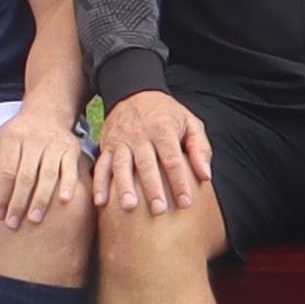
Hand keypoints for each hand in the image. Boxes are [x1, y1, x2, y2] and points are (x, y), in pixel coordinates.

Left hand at [0, 108, 90, 237]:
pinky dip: (68, 185)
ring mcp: (54, 143)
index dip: (2, 195)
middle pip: (25, 176)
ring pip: (48, 175)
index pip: (6, 172)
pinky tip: (64, 202)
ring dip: (41, 199)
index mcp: (12, 138)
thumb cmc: (16, 134)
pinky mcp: (72, 147)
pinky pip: (70, 169)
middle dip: (18, 202)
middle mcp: (33, 139)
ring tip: (34, 220)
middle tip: (13, 224)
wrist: (46, 112)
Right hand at [94, 92, 214, 216]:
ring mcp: (121, 140)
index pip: (173, 159)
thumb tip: (205, 175)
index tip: (185, 203)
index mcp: (163, 129)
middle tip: (159, 211)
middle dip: (152, 188)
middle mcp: (140, 135)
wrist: (134, 93)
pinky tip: (100, 201)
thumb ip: (200, 148)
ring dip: (124, 187)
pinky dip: (99, 183)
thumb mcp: (190, 122)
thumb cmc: (167, 114)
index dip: (180, 181)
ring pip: (121, 165)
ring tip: (129, 207)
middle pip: (147, 164)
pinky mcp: (106, 145)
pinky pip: (101, 165)